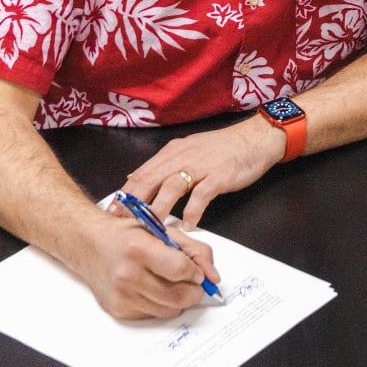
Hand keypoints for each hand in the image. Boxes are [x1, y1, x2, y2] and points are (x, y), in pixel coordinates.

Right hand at [76, 210, 220, 320]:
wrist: (90, 246)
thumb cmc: (127, 236)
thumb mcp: (162, 230)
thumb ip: (194, 250)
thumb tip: (213, 276)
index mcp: (138, 248)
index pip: (180, 270)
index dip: (195, 273)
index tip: (196, 272)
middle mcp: (128, 275)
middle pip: (178, 297)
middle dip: (193, 291)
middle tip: (192, 283)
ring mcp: (122, 296)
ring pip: (169, 311)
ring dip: (178, 300)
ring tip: (169, 283)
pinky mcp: (119, 311)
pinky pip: (153, 316)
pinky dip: (160, 305)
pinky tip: (152, 289)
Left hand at [121, 116, 286, 228]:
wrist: (254, 139)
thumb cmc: (222, 148)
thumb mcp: (187, 150)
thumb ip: (163, 165)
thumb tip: (134, 179)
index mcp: (172, 152)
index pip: (141, 173)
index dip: (125, 194)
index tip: (112, 212)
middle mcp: (183, 156)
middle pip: (151, 180)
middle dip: (134, 203)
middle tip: (123, 224)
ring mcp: (201, 165)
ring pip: (172, 187)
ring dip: (159, 208)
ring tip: (151, 228)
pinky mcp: (219, 175)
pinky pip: (202, 195)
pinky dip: (193, 211)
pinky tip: (188, 226)